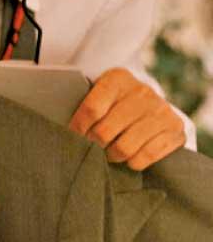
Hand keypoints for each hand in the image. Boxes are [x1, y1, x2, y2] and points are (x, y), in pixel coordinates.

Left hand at [69, 67, 185, 170]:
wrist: (149, 105)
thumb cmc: (113, 103)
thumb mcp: (98, 95)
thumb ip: (84, 109)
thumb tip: (65, 134)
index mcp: (117, 79)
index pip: (91, 109)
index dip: (78, 129)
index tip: (73, 136)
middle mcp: (142, 92)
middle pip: (105, 132)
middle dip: (94, 145)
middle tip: (92, 148)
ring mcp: (161, 110)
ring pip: (125, 147)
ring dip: (112, 156)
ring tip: (109, 153)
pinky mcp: (176, 129)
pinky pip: (148, 155)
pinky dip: (135, 162)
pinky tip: (129, 158)